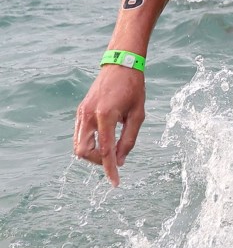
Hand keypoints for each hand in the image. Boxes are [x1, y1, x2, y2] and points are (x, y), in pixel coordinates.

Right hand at [73, 66, 145, 185]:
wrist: (121, 64)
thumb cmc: (133, 88)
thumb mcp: (138, 114)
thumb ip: (129, 139)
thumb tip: (120, 161)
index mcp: (105, 115)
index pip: (104, 150)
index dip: (110, 169)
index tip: (115, 183)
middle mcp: (88, 115)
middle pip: (83, 152)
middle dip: (98, 161)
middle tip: (115, 158)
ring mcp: (81, 112)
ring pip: (78, 145)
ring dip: (93, 153)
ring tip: (111, 149)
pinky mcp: (80, 111)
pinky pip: (79, 135)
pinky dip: (89, 143)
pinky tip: (104, 140)